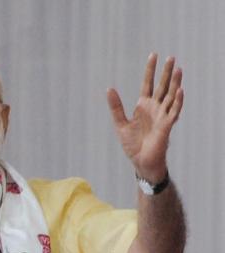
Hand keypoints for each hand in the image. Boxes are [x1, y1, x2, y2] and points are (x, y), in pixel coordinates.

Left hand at [106, 53, 183, 182]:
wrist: (140, 161)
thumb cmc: (132, 144)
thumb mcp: (120, 123)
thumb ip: (116, 106)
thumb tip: (109, 89)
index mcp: (143, 106)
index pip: (148, 83)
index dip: (150, 70)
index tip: (154, 55)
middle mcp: (155, 108)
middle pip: (162, 86)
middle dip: (166, 72)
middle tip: (171, 57)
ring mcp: (162, 116)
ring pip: (171, 95)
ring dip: (175, 83)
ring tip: (179, 69)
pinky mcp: (167, 125)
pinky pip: (174, 111)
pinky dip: (178, 101)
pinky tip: (180, 90)